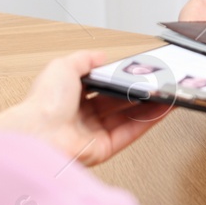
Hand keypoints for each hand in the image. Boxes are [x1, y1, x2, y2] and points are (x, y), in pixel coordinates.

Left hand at [0, 50, 167, 166]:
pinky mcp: (103, 148)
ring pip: (128, 118)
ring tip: (167, 93)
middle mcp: (81, 116)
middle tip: (157, 81)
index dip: (120, 78)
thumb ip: (84, 59)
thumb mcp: (62, 66)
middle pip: (117, 102)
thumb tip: (100, 56)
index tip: (138, 72)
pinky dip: (148, 121)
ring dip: (149, 106)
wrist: (38, 134)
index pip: (102, 85)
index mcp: (70, 96)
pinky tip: (161, 109)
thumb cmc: (43, 103)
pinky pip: (130, 133)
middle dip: (138, 91)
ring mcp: (93, 133)